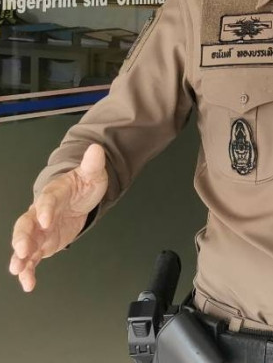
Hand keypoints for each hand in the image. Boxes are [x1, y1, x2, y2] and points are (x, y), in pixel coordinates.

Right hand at [9, 144, 106, 291]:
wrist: (77, 198)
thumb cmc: (82, 185)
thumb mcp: (92, 174)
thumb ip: (92, 164)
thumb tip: (95, 149)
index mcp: (52, 195)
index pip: (46, 201)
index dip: (45, 209)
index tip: (45, 220)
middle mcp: (40, 214)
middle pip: (26, 224)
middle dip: (23, 237)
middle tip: (22, 249)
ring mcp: (39, 230)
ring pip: (24, 244)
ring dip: (20, 257)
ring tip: (17, 270)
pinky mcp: (42, 244)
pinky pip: (32, 258)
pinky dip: (29, 270)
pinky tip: (28, 283)